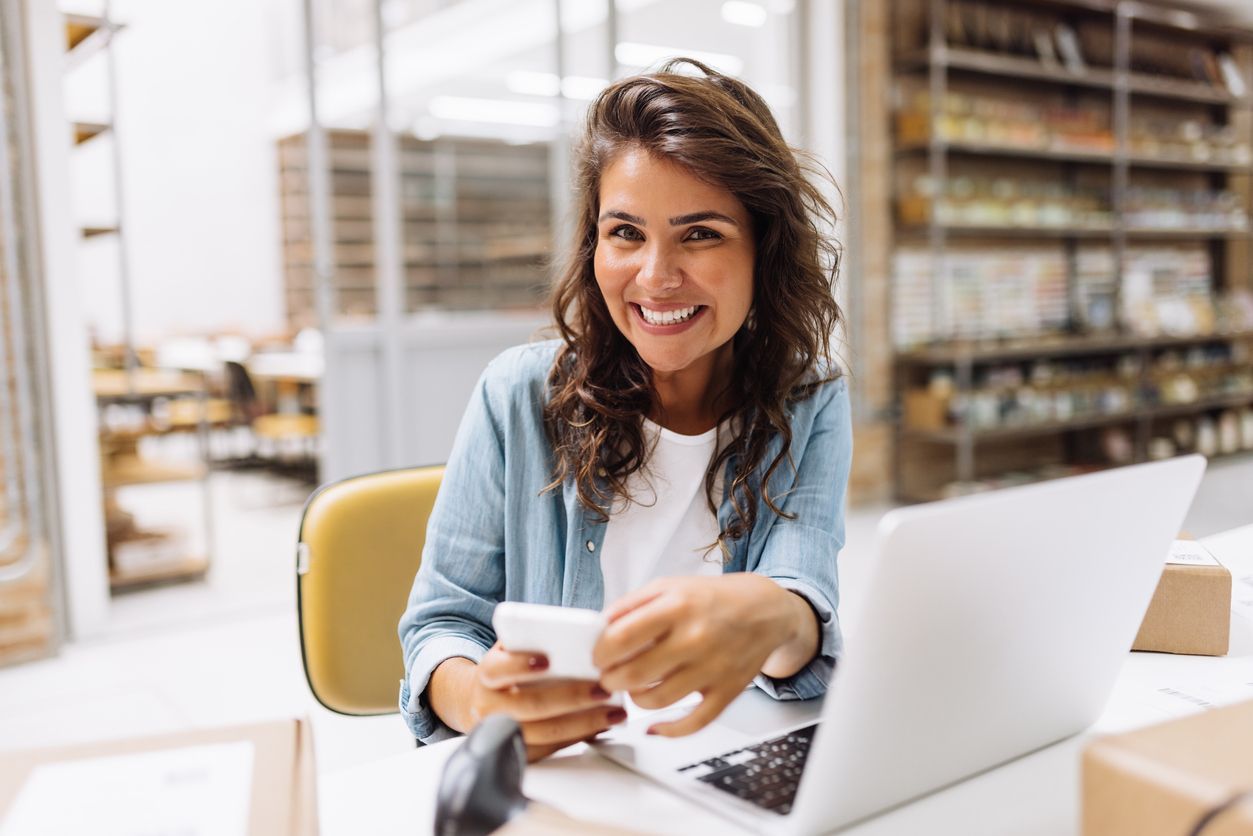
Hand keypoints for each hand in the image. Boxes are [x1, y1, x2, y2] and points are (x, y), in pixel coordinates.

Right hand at [436, 645, 625, 761]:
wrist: (482, 699)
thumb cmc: (507, 668)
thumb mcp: (513, 647)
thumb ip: (534, 639)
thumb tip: (575, 637)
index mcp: (487, 673)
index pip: (498, 669)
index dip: (521, 665)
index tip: (548, 660)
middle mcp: (489, 706)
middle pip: (530, 705)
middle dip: (571, 698)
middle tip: (602, 689)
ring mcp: (502, 732)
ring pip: (544, 732)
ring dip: (582, 723)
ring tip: (611, 712)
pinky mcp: (517, 752)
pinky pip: (550, 749)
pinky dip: (578, 738)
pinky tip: (599, 726)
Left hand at [593, 574, 816, 736]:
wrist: (766, 610)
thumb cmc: (713, 598)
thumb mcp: (669, 586)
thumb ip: (631, 604)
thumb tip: (600, 629)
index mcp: (676, 607)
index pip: (622, 637)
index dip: (600, 652)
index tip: (598, 656)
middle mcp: (695, 638)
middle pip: (635, 674)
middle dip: (611, 680)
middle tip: (609, 676)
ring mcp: (712, 669)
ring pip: (656, 701)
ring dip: (634, 699)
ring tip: (632, 688)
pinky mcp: (726, 692)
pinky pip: (693, 723)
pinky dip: (667, 731)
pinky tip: (653, 726)